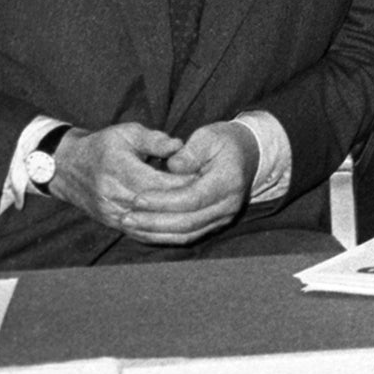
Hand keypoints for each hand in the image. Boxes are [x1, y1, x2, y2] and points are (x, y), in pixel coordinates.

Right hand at [48, 123, 193, 234]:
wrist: (66, 168)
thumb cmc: (102, 146)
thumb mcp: (127, 133)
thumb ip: (154, 139)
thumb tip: (179, 146)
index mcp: (118, 170)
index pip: (158, 182)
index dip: (184, 181)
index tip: (206, 176)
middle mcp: (113, 195)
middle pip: (157, 205)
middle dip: (185, 201)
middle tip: (210, 196)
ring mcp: (112, 213)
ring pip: (151, 224)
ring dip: (178, 219)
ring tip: (201, 210)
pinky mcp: (112, 224)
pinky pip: (142, 234)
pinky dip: (164, 232)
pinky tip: (185, 226)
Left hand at [120, 122, 258, 244]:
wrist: (247, 154)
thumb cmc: (223, 142)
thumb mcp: (208, 137)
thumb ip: (189, 152)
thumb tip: (171, 166)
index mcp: (229, 181)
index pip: (193, 198)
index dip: (163, 201)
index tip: (138, 198)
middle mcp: (229, 204)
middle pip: (188, 221)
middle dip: (154, 221)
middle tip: (126, 216)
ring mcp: (224, 217)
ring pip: (186, 234)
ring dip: (155, 232)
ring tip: (129, 225)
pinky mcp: (215, 224)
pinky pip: (187, 236)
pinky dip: (163, 236)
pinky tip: (143, 230)